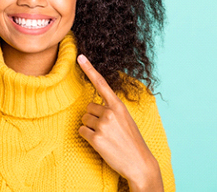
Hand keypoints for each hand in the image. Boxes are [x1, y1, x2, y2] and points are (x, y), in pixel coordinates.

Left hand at [77, 54, 162, 191]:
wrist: (140, 164)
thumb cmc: (132, 140)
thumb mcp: (126, 119)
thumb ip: (112, 109)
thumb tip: (93, 106)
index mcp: (119, 105)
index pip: (101, 83)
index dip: (89, 69)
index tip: (80, 57)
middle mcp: (110, 112)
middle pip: (88, 107)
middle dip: (93, 116)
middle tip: (106, 128)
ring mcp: (103, 126)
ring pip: (84, 119)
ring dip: (90, 127)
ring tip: (105, 136)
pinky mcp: (96, 139)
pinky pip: (82, 131)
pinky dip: (87, 136)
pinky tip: (99, 143)